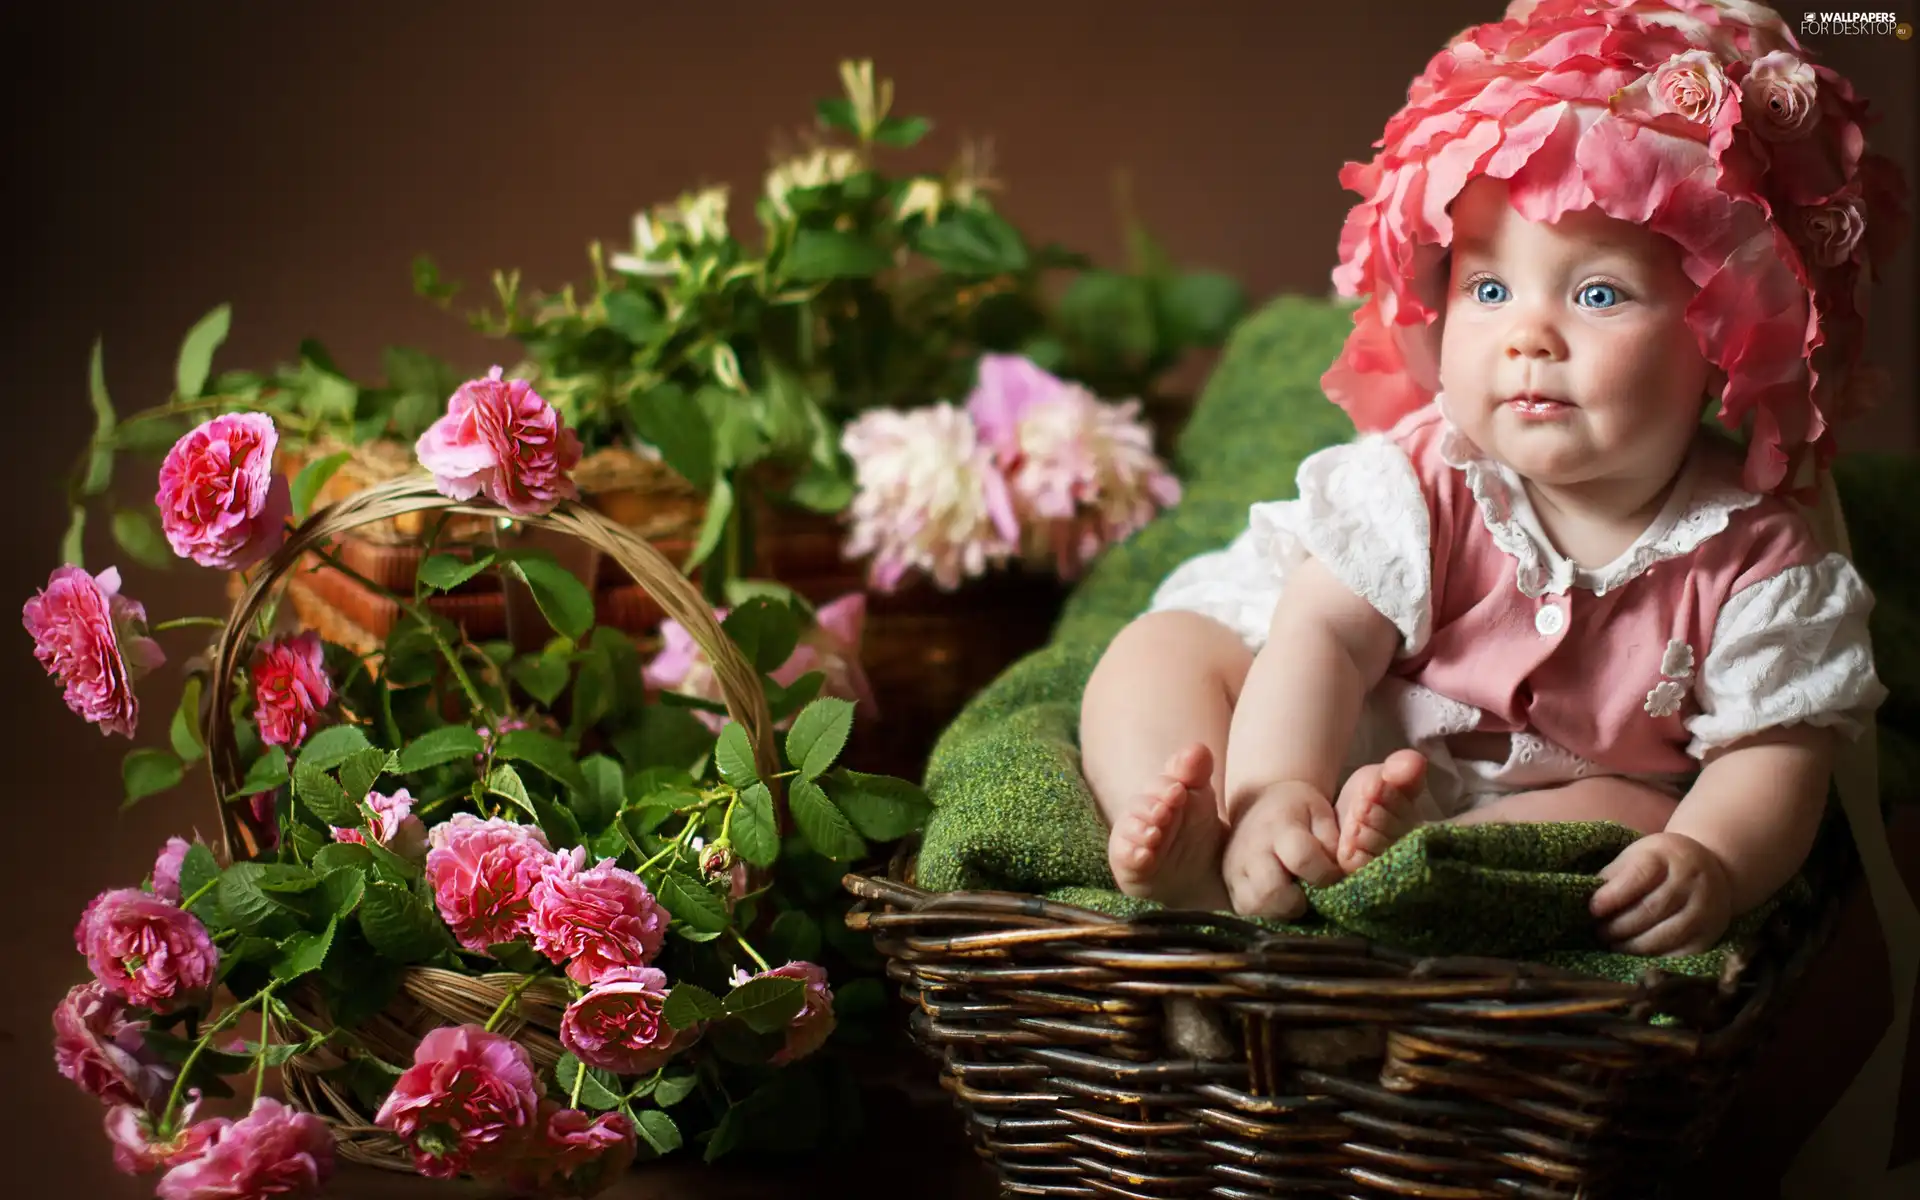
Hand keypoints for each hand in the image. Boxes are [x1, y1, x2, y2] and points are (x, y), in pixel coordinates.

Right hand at [1221, 781, 1340, 919]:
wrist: (1259, 804)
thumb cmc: (1298, 810)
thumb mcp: (1321, 813)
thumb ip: (1334, 841)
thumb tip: (1340, 875)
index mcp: (1280, 827)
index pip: (1302, 858)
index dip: (1324, 875)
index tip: (1333, 876)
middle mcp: (1252, 849)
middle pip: (1270, 891)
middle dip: (1297, 902)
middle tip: (1308, 895)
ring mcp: (1234, 868)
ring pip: (1254, 906)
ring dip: (1279, 911)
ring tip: (1292, 898)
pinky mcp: (1227, 884)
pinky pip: (1245, 911)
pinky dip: (1264, 913)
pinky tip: (1278, 901)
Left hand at [1590, 832, 1732, 955]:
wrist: (1714, 869)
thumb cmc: (1663, 863)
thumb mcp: (1638, 855)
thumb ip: (1614, 874)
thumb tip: (1588, 899)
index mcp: (1668, 856)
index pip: (1639, 876)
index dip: (1613, 895)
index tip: (1593, 909)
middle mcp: (1690, 882)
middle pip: (1651, 909)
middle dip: (1619, 925)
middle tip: (1598, 932)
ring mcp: (1704, 910)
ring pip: (1665, 935)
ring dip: (1632, 945)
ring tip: (1612, 944)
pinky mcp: (1709, 935)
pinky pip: (1680, 954)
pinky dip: (1654, 959)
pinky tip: (1636, 957)